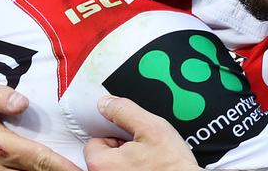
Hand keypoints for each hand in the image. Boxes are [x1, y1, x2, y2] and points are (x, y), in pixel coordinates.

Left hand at [84, 96, 201, 170]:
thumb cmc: (172, 167)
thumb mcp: (151, 127)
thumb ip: (124, 110)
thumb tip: (106, 103)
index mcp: (101, 164)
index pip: (95, 139)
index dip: (115, 134)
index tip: (130, 137)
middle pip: (103, 154)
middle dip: (121, 147)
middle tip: (142, 149)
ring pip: (114, 164)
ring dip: (127, 159)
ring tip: (148, 160)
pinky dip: (133, 168)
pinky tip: (149, 168)